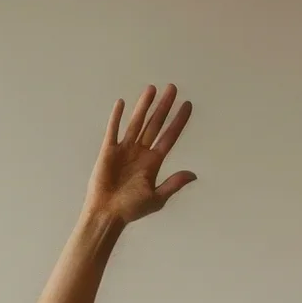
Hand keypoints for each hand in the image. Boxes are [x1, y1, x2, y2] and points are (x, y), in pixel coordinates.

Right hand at [85, 84, 196, 225]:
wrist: (107, 214)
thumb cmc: (131, 209)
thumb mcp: (157, 198)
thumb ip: (174, 184)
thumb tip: (193, 174)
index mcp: (153, 162)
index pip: (169, 136)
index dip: (178, 121)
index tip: (187, 105)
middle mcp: (140, 152)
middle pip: (155, 124)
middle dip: (164, 107)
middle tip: (172, 88)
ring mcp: (124, 150)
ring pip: (137, 123)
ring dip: (144, 106)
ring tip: (152, 89)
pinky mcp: (108, 152)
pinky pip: (113, 130)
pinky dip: (116, 117)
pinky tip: (121, 103)